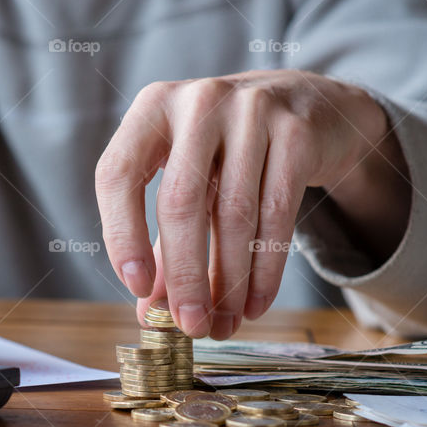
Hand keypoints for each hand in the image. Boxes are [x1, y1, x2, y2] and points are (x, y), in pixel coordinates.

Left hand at [95, 69, 401, 339]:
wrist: (308, 105)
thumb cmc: (227, 150)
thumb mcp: (187, 180)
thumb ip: (161, 242)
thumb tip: (147, 313)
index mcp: (152, 107)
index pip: (118, 174)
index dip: (122, 235)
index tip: (136, 288)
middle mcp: (198, 101)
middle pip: (180, 202)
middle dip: (185, 275)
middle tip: (189, 325)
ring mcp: (251, 111)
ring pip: (234, 215)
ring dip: (229, 282)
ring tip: (224, 323)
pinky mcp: (296, 133)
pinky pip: (277, 215)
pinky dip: (265, 270)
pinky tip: (256, 303)